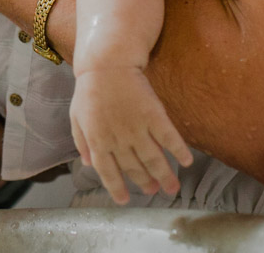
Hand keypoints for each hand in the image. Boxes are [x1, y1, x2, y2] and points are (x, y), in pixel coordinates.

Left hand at [70, 66, 192, 203]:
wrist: (107, 64)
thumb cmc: (89, 89)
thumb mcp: (76, 117)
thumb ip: (82, 142)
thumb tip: (87, 163)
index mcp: (97, 140)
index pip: (107, 172)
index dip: (117, 187)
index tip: (125, 200)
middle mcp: (118, 139)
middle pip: (134, 168)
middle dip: (145, 182)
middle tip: (155, 191)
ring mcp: (137, 128)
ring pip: (153, 159)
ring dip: (165, 175)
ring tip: (172, 187)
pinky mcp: (153, 114)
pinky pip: (168, 137)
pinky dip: (178, 150)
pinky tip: (186, 160)